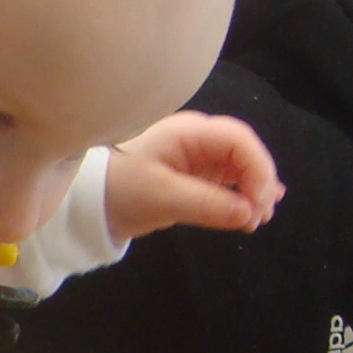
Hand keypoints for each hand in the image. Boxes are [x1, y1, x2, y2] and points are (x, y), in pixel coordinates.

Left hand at [104, 113, 283, 239]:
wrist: (92, 201)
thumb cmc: (122, 190)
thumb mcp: (162, 198)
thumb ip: (206, 204)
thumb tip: (249, 213)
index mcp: (188, 132)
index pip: (237, 139)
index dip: (258, 168)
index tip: (260, 202)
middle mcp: (198, 138)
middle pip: (244, 152)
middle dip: (258, 182)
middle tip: (261, 217)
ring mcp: (199, 155)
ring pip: (240, 167)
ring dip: (253, 191)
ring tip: (257, 220)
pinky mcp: (197, 174)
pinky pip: (228, 180)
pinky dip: (242, 195)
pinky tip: (255, 210)